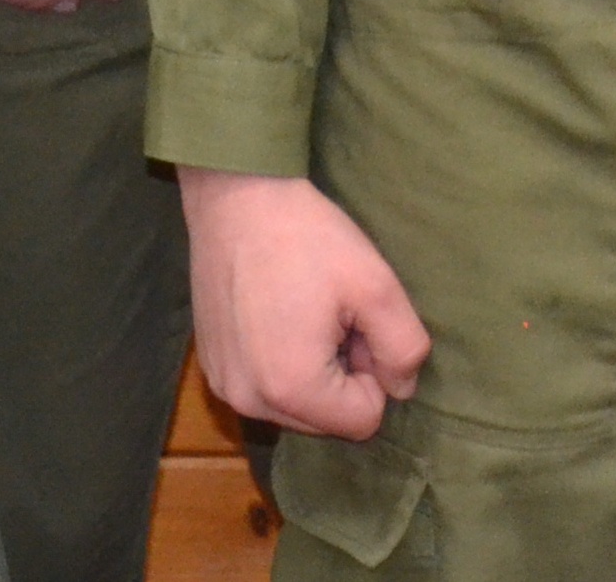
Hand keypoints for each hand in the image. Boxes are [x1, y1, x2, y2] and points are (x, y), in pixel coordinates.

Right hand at [183, 171, 430, 438]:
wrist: (236, 196)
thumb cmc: (308, 237)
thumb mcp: (376, 286)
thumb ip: (403, 348)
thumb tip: (401, 389)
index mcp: (291, 389)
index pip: (363, 420)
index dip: (375, 370)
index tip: (357, 321)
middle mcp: (249, 402)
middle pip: (327, 419)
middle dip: (343, 374)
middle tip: (334, 313)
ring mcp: (224, 387)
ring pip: (297, 407)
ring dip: (314, 369)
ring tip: (306, 310)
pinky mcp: (211, 367)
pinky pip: (265, 389)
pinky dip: (281, 362)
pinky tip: (278, 311)